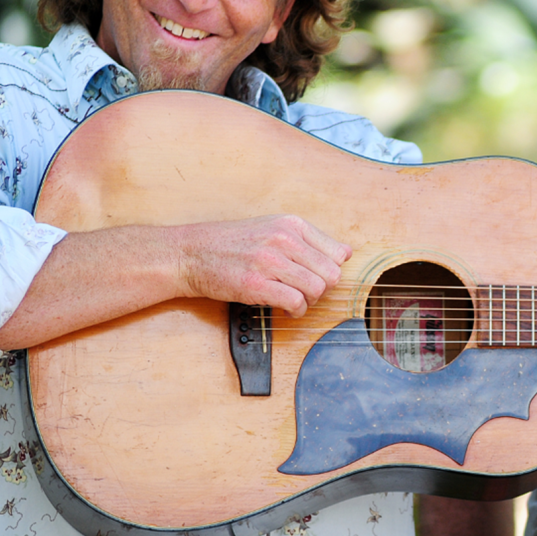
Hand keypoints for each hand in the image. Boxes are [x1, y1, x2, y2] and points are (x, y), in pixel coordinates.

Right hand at [178, 214, 350, 315]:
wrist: (191, 253)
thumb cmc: (231, 244)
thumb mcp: (272, 228)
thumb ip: (307, 239)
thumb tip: (345, 253)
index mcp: (291, 224)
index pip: (338, 253)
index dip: (332, 271)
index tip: (318, 278)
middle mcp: (284, 239)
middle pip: (331, 274)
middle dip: (323, 290)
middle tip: (306, 293)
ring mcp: (270, 261)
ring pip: (317, 289)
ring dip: (310, 302)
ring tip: (295, 301)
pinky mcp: (256, 284)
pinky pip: (296, 302)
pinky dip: (296, 311)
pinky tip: (285, 309)